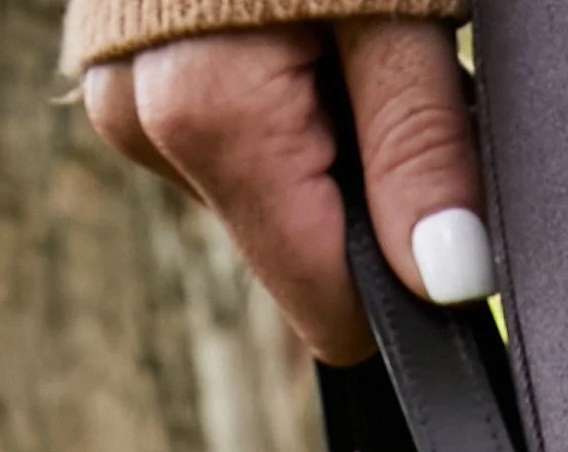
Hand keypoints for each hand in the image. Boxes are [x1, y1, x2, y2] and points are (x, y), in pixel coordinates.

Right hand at [79, 20, 491, 369]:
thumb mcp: (400, 5)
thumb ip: (421, 146)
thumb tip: (447, 285)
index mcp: (206, 116)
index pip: (326, 306)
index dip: (403, 270)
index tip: (447, 195)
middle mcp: (144, 121)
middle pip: (289, 248)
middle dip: (355, 182)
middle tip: (385, 62)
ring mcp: (120, 93)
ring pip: (255, 190)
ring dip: (313, 129)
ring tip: (334, 21)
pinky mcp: (122, 64)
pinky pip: (218, 129)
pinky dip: (271, 88)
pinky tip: (286, 11)